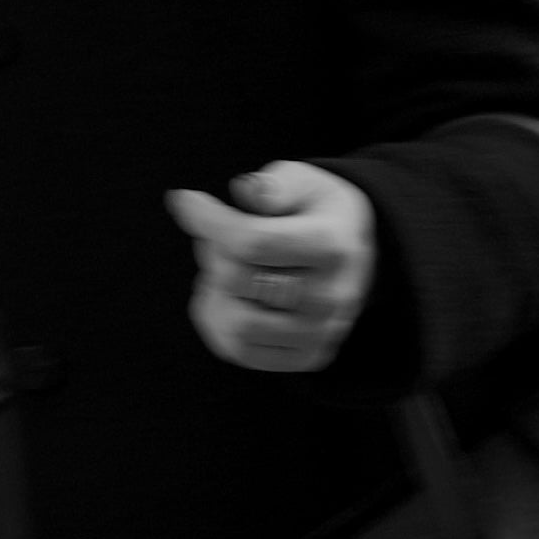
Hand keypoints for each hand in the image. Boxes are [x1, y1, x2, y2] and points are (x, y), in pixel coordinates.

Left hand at [169, 162, 376, 373]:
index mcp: (332, 247)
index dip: (208, 221)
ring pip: (236, 323)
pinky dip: (217, 323)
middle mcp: (331, 297)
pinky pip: (241, 351)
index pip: (252, 242)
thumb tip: (245, 191)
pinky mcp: (307, 356)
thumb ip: (275, 185)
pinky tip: (223, 296)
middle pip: (238, 281)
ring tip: (220, 269)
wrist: (353, 254)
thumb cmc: (318, 212)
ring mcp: (320, 333)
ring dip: (213, 292)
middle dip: (212, 253)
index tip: (185, 200)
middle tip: (216, 237)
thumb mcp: (303, 181)